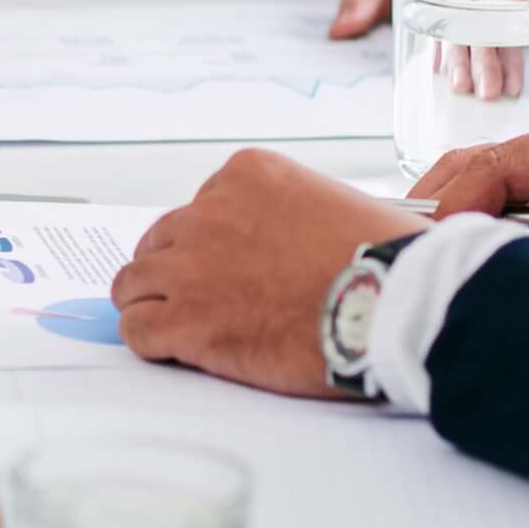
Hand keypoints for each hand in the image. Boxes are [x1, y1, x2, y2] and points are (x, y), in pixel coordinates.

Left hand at [110, 150, 419, 397]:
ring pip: (135, 282)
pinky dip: (150, 341)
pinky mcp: (185, 319)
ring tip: (178, 327)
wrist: (393, 304)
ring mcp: (191, 266)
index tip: (229, 267)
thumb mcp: (340, 204)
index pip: (202, 206)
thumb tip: (296, 240)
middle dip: (177, 271)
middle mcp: (211, 212)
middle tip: (203, 300)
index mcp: (249, 176)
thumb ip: (297, 214)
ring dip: (152, 304)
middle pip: (162, 241)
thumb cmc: (387, 261)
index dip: (211, 244)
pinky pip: (137, 328)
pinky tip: (174, 350)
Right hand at [412, 104, 528, 304]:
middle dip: (437, 212)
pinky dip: (485, 221)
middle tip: (403, 263)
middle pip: (478, 164)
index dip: (449, 210)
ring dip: (459, 219)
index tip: (418, 255)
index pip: (497, 166)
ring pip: (487, 177)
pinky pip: (512, 191)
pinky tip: (469, 256)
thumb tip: (512, 286)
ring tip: (430, 266)